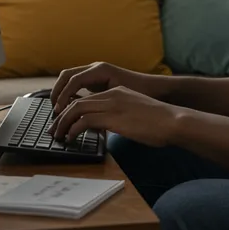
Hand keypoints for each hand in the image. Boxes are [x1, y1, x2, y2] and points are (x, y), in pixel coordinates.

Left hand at [48, 86, 181, 146]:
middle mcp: (112, 94)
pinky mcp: (112, 116)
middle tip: (55, 130)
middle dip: (61, 117)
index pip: (87, 98)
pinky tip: (71, 138)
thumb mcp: (137, 114)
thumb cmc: (161, 122)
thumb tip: (109, 128)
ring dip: (63, 123)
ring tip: (58, 136)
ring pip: (75, 109)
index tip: (64, 122)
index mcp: (118, 91)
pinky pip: (83, 121)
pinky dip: (73, 130)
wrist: (173, 121)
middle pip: (76, 101)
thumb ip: (121, 116)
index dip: (71, 110)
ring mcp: (111, 104)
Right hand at [51, 62, 132, 115]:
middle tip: (54, 109)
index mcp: (100, 70)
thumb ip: (100, 105)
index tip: (59, 110)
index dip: (64, 95)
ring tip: (58, 108)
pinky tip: (69, 105)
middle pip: (67, 75)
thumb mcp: (119, 99)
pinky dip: (69, 91)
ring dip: (61, 91)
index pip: (74, 80)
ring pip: (70, 77)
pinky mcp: (96, 78)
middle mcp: (95, 68)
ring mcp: (95, 72)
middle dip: (57, 91)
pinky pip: (77, 82)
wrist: (154, 87)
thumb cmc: (140, 93)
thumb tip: (82, 117)